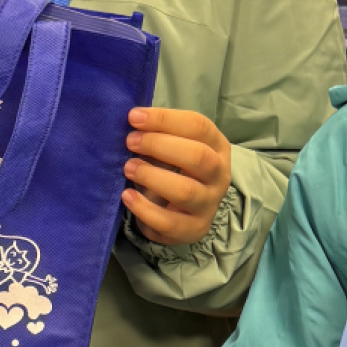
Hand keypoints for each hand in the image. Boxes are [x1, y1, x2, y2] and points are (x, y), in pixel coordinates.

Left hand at [123, 106, 232, 245]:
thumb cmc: (175, 169)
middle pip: (198, 156)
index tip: (134, 117)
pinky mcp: (194, 229)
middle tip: (130, 142)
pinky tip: (127, 196)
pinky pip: (169, 222)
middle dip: (159, 145)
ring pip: (185, 191)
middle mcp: (220, 175)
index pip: (198, 126)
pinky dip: (144, 209)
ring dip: (151, 176)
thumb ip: (157, 134)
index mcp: (217, 146)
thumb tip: (132, 121)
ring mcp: (209, 204)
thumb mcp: (172, 147)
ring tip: (128, 168)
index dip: (165, 119)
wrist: (184, 212)